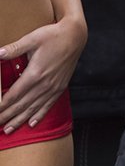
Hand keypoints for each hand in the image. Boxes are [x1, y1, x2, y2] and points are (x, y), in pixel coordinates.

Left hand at [0, 15, 86, 132]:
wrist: (76, 36)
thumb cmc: (53, 35)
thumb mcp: (32, 39)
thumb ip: (14, 49)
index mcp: (35, 73)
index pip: (13, 95)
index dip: (1, 105)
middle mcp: (44, 84)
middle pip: (21, 105)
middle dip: (7, 116)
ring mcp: (53, 87)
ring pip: (33, 108)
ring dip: (19, 120)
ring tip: (8, 130)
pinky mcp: (60, 86)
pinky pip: (48, 104)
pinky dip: (39, 115)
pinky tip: (32, 123)